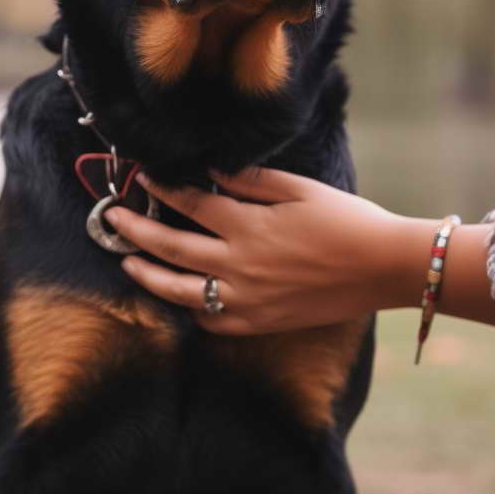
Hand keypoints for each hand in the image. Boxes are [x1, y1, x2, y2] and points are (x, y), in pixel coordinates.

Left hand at [103, 167, 416, 334]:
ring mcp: (247, 299)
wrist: (384, 267)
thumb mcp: (299, 188)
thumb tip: (211, 170)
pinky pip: (211, 321)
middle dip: (134, 232)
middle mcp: (240, 265)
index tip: (140, 176)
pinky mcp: (260, 323)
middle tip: (110, 220)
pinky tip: (181, 296)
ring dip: (148, 275)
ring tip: (128, 263)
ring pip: (180, 291)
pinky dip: (190, 309)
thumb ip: (250, 181)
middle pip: (171, 248)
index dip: (161, 188)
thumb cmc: (346, 220)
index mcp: (249, 225)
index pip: (190, 204)